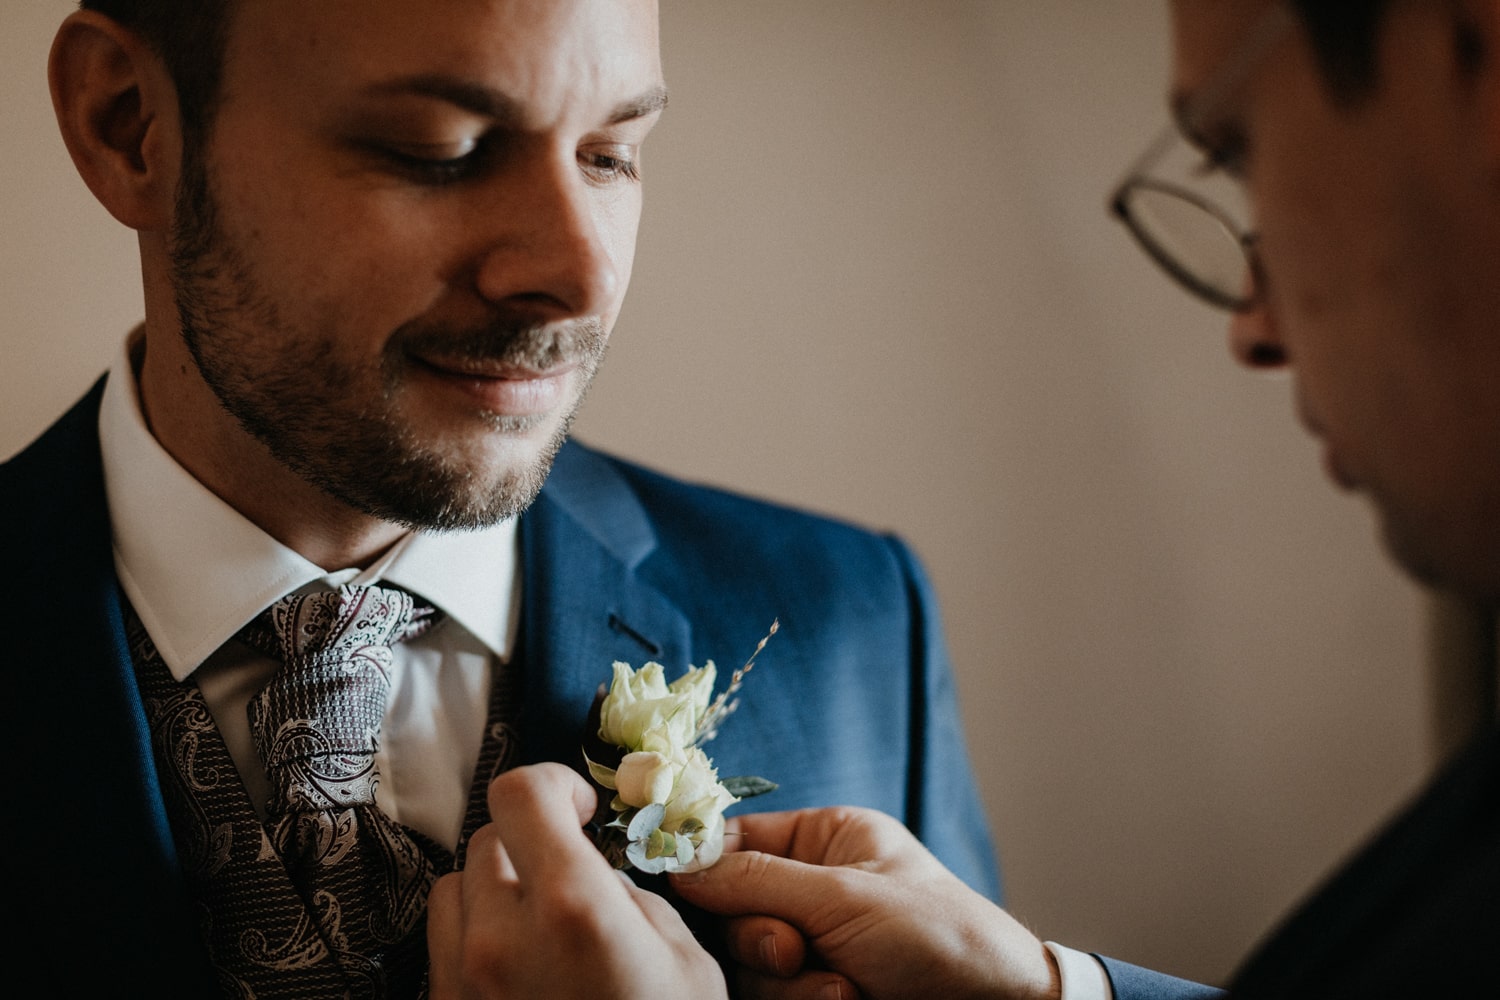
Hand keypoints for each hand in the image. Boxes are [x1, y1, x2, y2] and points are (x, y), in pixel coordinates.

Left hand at [427, 762, 727, 999]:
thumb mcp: (686, 965)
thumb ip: (635, 899)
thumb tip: (599, 869)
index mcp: (571, 910)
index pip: (520, 794)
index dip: (554, 786)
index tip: (582, 809)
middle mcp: (499, 937)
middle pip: (488, 838)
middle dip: (533, 843)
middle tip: (574, 876)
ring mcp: (459, 981)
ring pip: (454, 888)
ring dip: (494, 889)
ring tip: (540, 925)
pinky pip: (442, 946)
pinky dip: (475, 938)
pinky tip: (520, 969)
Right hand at [669, 806, 1059, 999]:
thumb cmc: (940, 937)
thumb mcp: (846, 898)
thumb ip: (758, 880)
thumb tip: (679, 862)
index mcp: (825, 840)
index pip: (737, 839)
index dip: (703, 862)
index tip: (672, 881)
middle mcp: (812, 887)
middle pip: (732, 909)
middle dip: (761, 938)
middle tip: (794, 951)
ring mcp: (814, 943)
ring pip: (747, 964)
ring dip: (789, 984)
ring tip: (843, 989)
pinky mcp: (815, 990)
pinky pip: (771, 996)